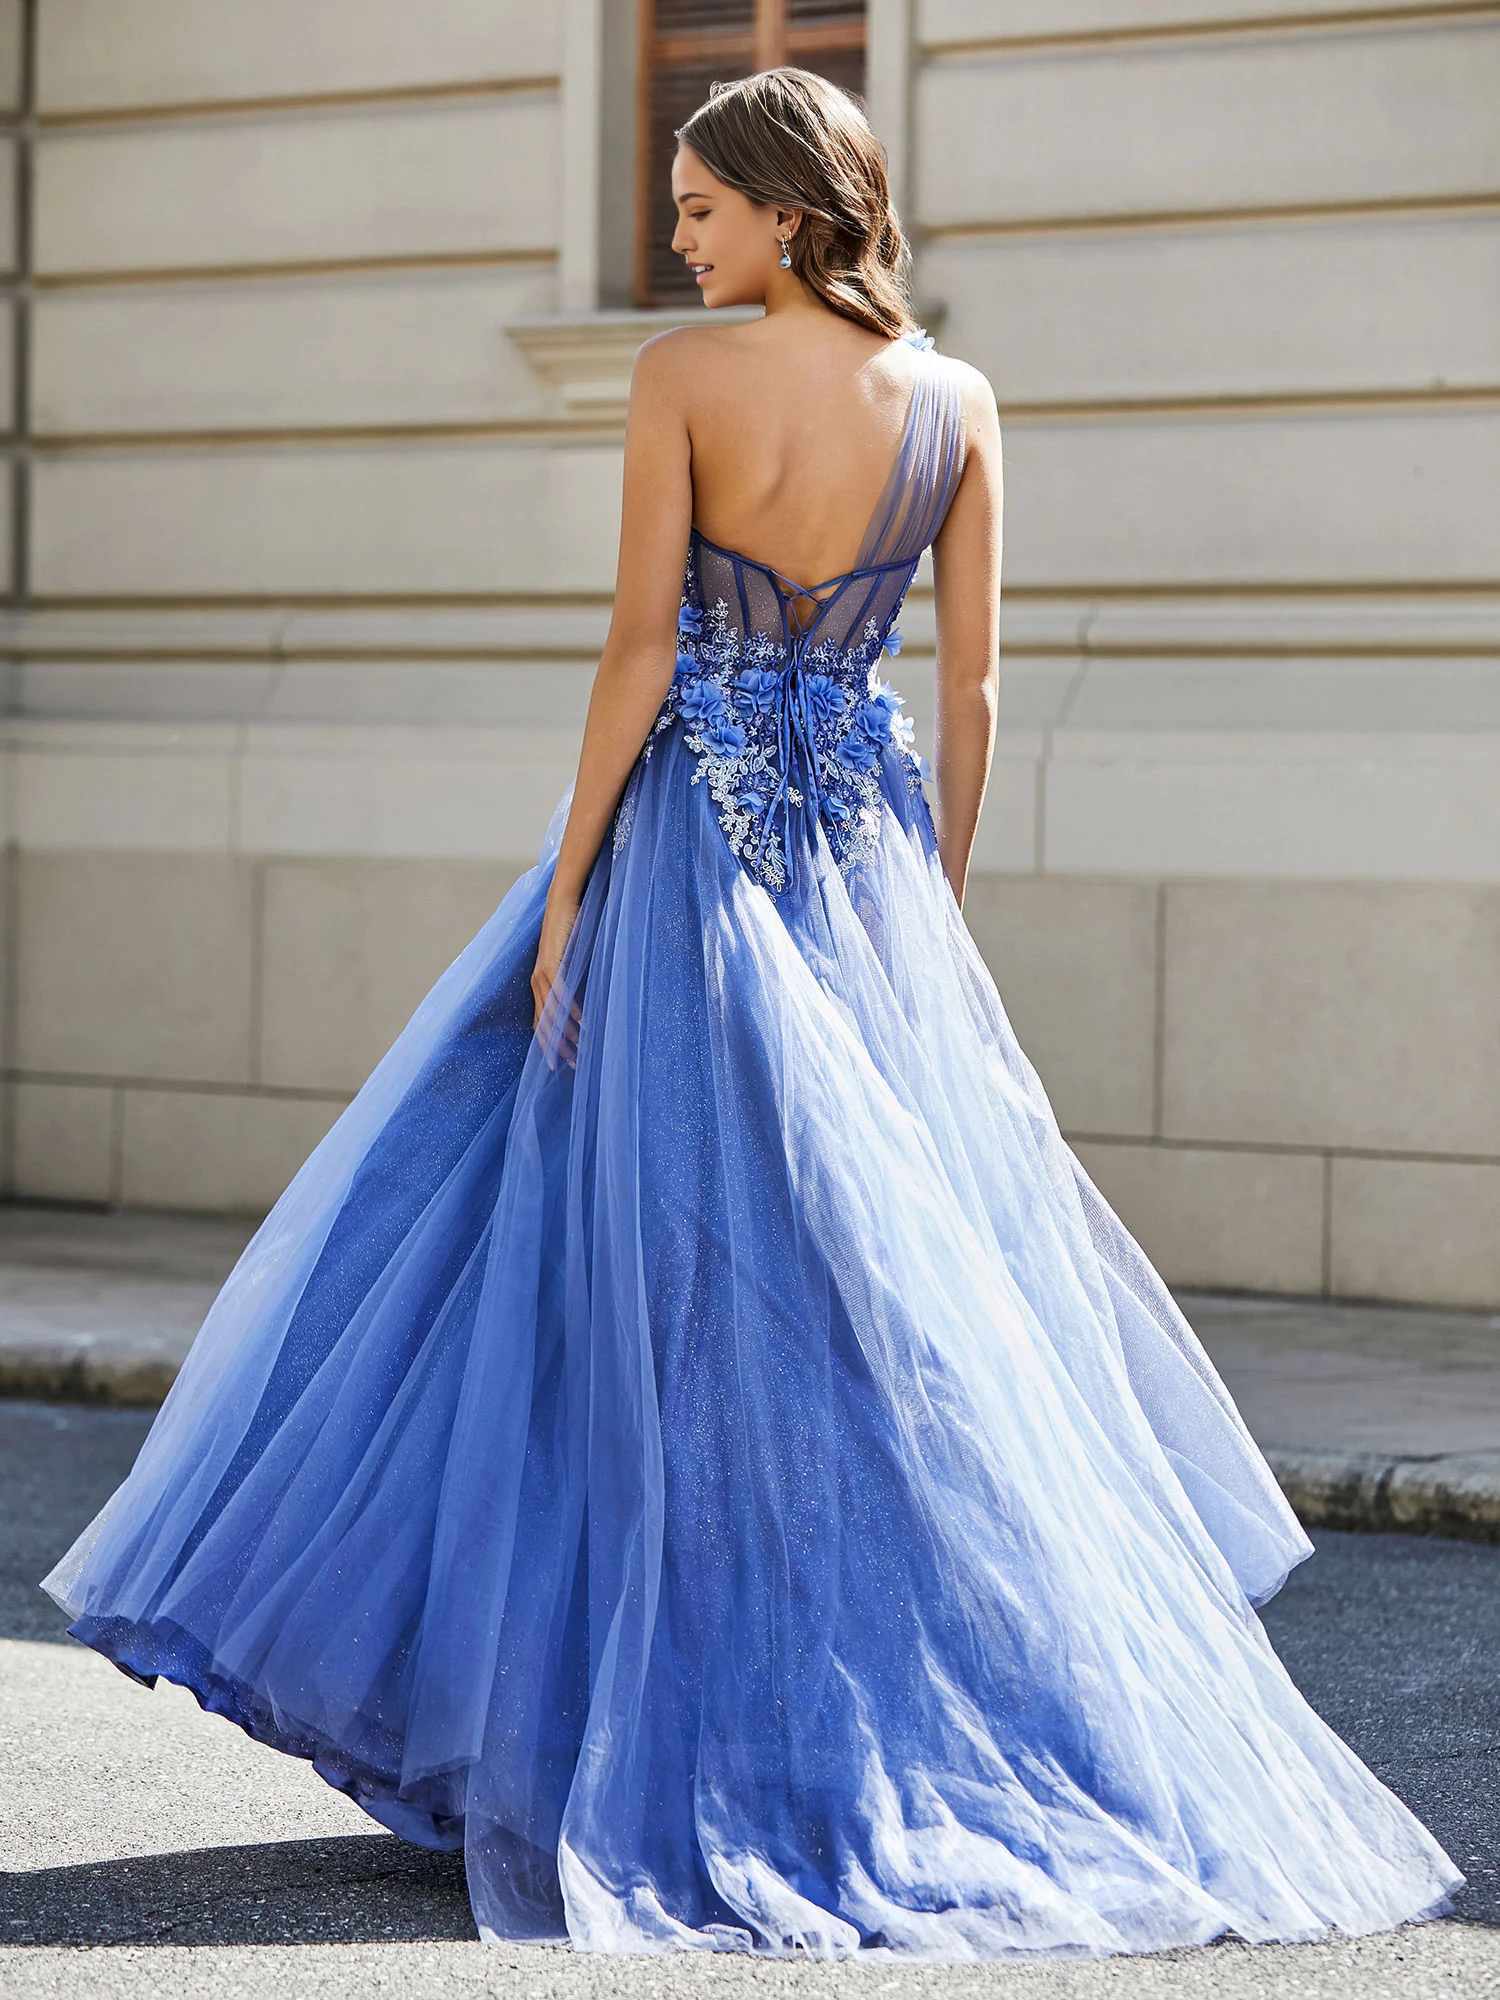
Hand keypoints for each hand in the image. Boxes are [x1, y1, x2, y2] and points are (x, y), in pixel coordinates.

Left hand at [532, 886, 583, 1066]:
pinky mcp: (553, 962)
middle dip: (556, 1046)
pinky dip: (571, 1010)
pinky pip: (561, 993)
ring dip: (566, 1033)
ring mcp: (543, 972)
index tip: (558, 1063)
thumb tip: (587, 999)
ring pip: (553, 1011)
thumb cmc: (571, 928)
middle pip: (544, 1021)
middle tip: (569, 1066)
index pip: (541, 1019)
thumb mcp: (571, 959)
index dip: (549, 1042)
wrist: (563, 901)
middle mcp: (538, 980)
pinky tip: (582, 1023)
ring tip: (580, 1050)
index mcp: (540, 982)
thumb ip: (574, 978)